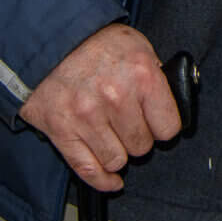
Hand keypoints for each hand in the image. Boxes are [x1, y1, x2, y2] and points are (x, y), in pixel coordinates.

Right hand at [18, 22, 183, 191]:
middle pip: (142, 146)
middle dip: (139, 138)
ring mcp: (87, 117)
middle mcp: (116, 98)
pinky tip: (111, 179)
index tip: (157, 124)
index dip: (163, 127)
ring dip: (118, 154)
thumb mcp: (137, 44)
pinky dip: (102, 180)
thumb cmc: (95, 42)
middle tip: (130, 125)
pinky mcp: (62, 131)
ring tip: (114, 137)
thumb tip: (173, 103)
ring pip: (117, 160)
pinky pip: (88, 169)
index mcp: (141, 75)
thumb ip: (155, 75)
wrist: (47, 40)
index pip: (168, 127)